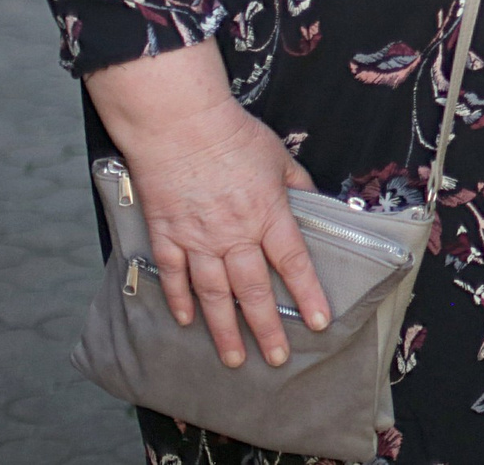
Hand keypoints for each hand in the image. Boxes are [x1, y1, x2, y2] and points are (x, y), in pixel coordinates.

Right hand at [102, 74, 329, 368]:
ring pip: (213, 294)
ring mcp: (197, 238)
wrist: (179, 124)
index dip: (307, 295)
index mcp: (267, 213)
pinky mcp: (167, 235)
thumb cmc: (232, 134)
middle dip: (267, 329)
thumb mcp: (279, 156)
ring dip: (224, 329)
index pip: (293, 263)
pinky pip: (174, 276)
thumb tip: (314, 204)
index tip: (317, 322)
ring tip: (233, 358)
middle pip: (253, 290)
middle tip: (276, 358)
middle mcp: (234, 234)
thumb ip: (298, 184)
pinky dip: (180, 301)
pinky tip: (187, 321)